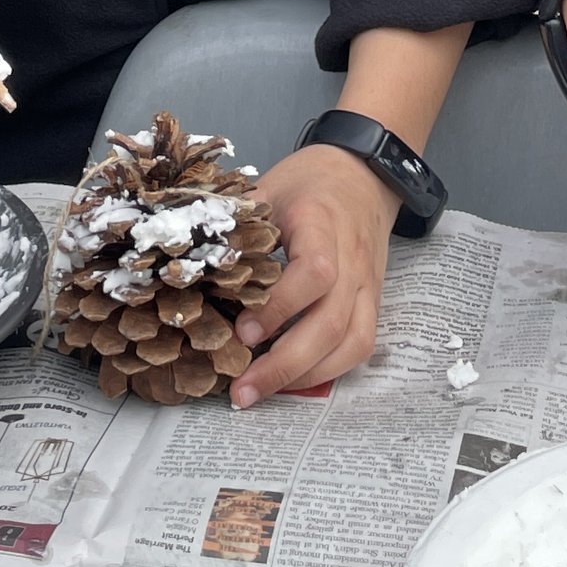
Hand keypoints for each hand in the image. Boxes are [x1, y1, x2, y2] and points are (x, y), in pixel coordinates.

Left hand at [229, 140, 394, 406]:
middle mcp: (353, 260)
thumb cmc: (311, 181)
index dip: (280, 308)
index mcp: (323, 224)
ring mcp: (369, 285)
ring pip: (352, 342)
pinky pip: (361, 344)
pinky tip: (294, 381)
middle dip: (285, 364)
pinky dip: (329, 370)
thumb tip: (192, 257)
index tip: (242, 332)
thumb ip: (238, 221)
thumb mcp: (270, 188)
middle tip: (241, 390)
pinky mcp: (374, 301)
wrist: (363, 173)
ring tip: (261, 394)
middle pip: (332, 322)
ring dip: (306, 376)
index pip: (314, 273)